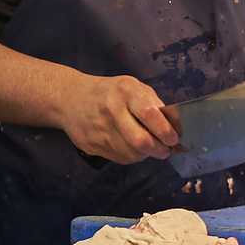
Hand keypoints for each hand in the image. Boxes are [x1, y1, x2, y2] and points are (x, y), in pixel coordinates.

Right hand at [61, 72, 182, 163]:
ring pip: (131, 154)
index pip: (151, 115)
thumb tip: (174, 126)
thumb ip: (154, 104)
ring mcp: (99, 129)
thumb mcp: (133, 87)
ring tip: (149, 148)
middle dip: (159, 150)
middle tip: (165, 150)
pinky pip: (119, 158)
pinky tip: (131, 147)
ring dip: (145, 155)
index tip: (173, 138)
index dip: (166, 131)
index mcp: (125, 91)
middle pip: (141, 141)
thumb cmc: (109, 92)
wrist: (70, 99)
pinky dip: (131, 156)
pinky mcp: (92, 144)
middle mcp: (111, 109)